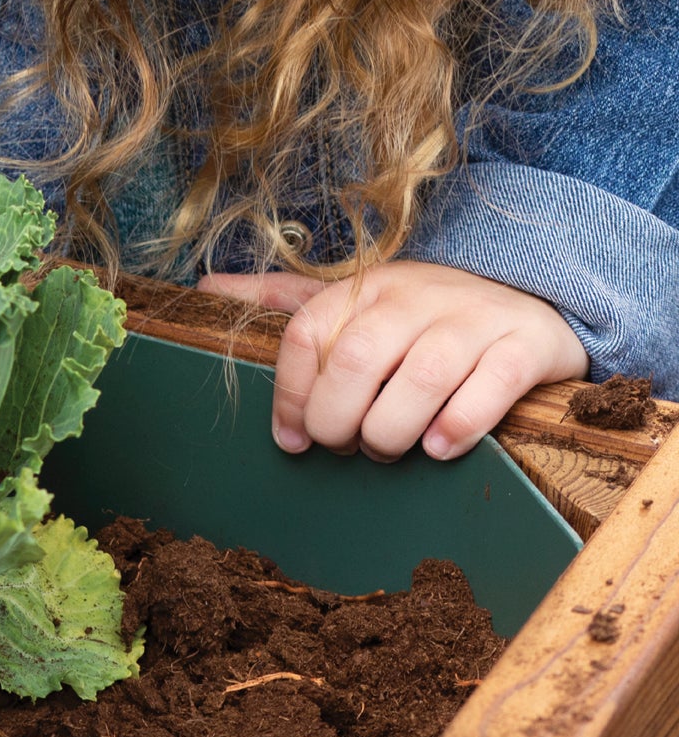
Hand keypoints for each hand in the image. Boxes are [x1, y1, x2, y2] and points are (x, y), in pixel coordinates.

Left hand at [197, 259, 587, 461]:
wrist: (531, 303)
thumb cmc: (424, 317)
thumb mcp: (354, 302)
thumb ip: (285, 300)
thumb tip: (205, 286)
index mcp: (365, 288)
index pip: (306, 333)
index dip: (288, 394)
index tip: (290, 439)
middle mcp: (416, 296)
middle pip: (357, 359)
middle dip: (337, 419)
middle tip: (344, 447)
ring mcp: (474, 319)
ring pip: (422, 377)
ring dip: (392, 430)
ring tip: (388, 450)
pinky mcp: (525, 346)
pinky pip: (490, 386)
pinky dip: (459, 426)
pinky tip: (439, 448)